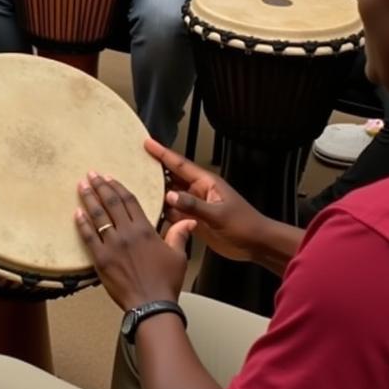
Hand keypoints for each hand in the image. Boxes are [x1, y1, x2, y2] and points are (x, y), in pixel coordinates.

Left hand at [75, 172, 188, 311]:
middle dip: (99, 186)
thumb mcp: (178, 255)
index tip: (108, 177)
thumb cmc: (165, 282)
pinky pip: (88, 237)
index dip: (117, 186)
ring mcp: (111, 245)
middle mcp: (126, 233)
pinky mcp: (100, 259)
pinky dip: (81, 224)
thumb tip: (189, 220)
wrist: (151, 305)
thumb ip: (179, 234)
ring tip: (81, 186)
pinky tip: (76, 213)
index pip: (128, 200)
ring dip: (88, 199)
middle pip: (110, 203)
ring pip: (97, 216)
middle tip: (90, 174)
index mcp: (144, 230)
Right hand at [143, 138, 267, 263]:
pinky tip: (147, 210)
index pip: (180, 164)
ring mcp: (195, 206)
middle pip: (171, 177)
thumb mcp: (219, 214)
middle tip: (133, 163)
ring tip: (134, 186)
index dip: (163, 153)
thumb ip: (194, 205)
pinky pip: (173, 212)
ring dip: (155, 191)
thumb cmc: (244, 225)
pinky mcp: (193, 220)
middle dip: (153, 170)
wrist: (256, 245)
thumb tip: (169, 195)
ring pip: (170, 195)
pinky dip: (161, 211)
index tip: (146, 143)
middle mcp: (197, 191)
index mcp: (206, 182)